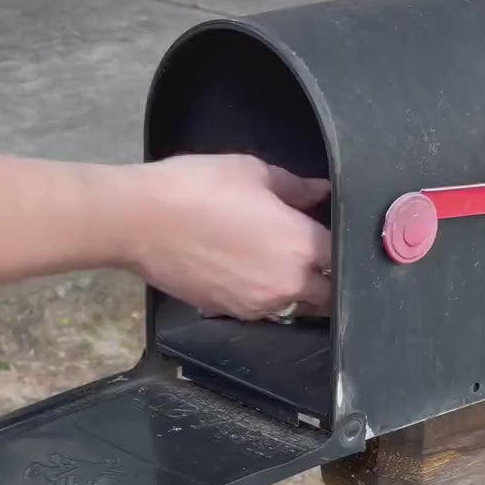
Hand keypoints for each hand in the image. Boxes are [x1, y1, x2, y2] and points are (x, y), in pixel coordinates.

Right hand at [125, 154, 330, 319]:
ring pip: (295, 306)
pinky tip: (244, 270)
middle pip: (328, 294)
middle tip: (312, 253)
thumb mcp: (253, 172)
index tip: (328, 231)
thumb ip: (296, 187)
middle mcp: (287, 284)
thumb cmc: (197, 188)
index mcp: (302, 246)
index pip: (343, 255)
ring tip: (276, 262)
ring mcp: (257, 304)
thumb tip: (320, 192)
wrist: (140, 220)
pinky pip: (261, 310)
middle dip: (326, 276)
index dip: (339, 241)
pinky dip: (262, 295)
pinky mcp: (229, 312)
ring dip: (297, 290)